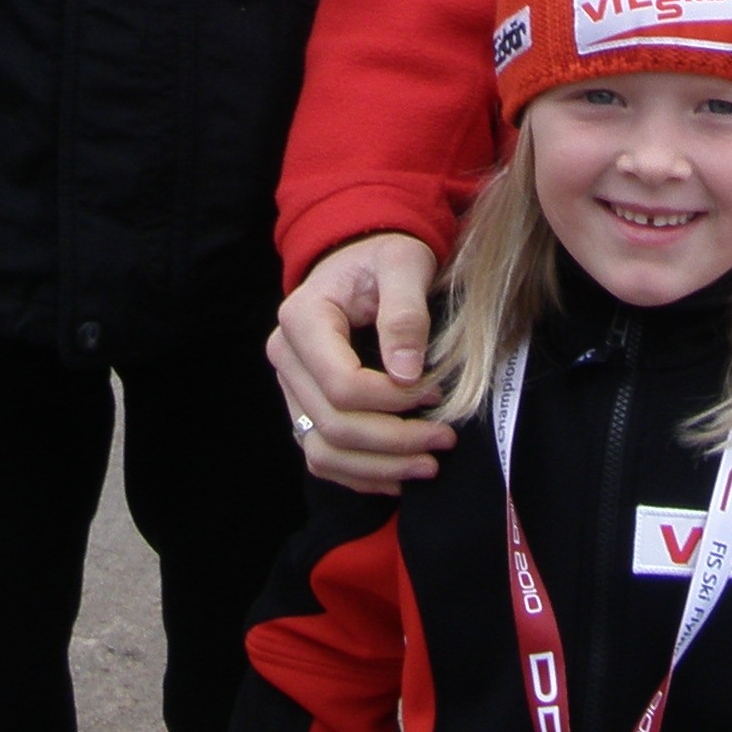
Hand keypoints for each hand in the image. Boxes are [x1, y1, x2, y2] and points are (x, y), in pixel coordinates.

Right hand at [271, 231, 452, 491]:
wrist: (361, 257)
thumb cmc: (384, 256)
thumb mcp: (403, 264)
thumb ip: (405, 313)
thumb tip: (407, 374)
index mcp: (302, 318)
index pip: (341, 384)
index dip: (392, 401)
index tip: (436, 393)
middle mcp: (286, 357)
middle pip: (332, 424)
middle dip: (394, 441)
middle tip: (445, 439)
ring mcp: (290, 387)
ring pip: (323, 451)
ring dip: (378, 467)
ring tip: (428, 466)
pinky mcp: (302, 406)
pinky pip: (321, 457)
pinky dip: (360, 474)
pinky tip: (400, 476)